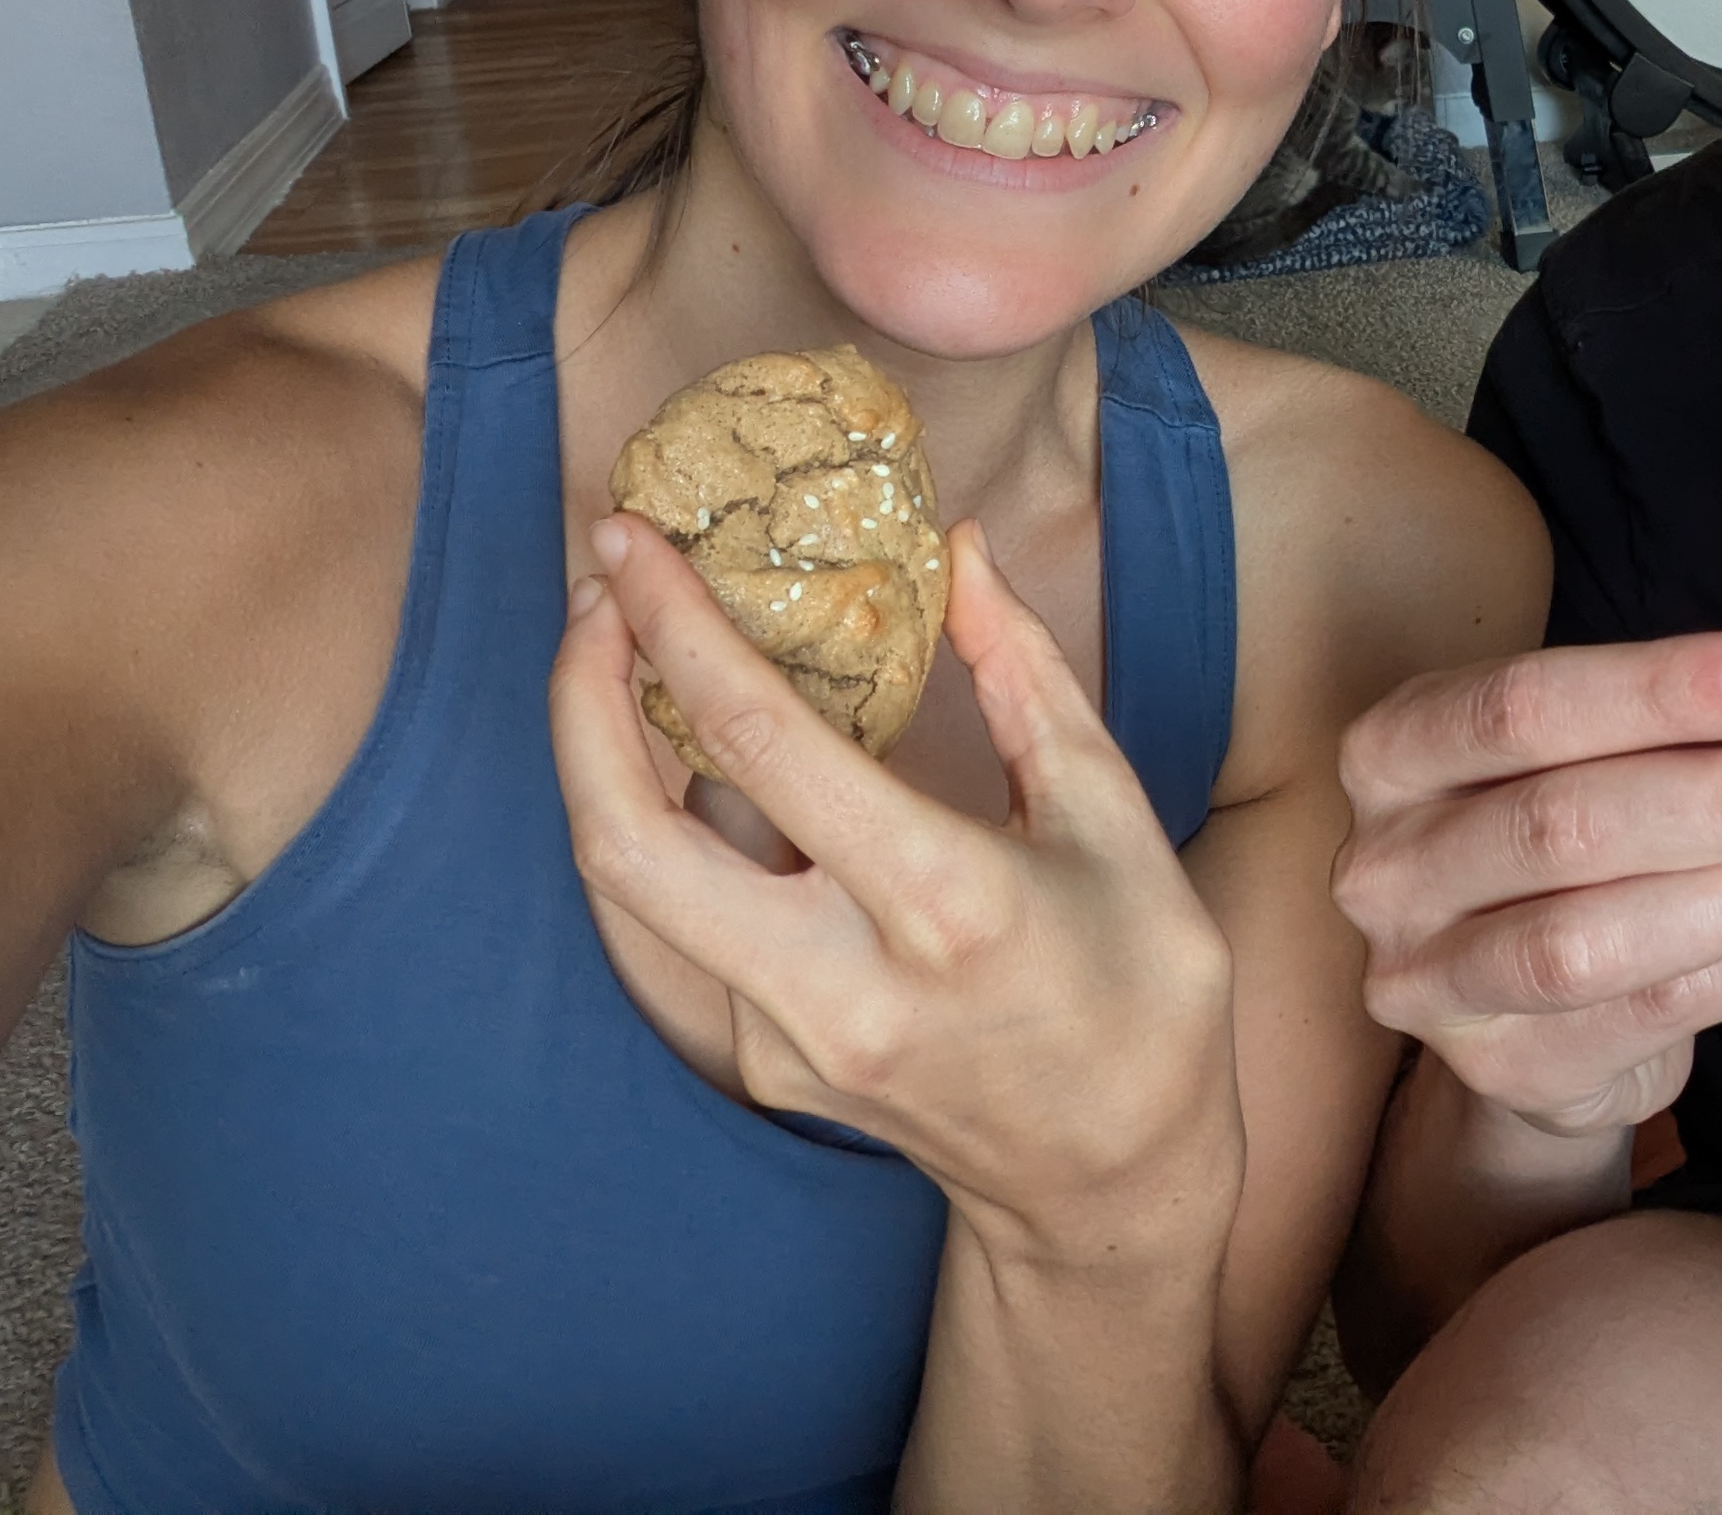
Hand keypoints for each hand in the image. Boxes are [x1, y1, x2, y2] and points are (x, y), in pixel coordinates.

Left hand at [550, 516, 1243, 1268]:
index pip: (761, 744)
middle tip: (595, 591)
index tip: (632, 540)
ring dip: (600, 760)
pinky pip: (683, 927)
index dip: (675, 628)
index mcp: (945, 903)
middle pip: (629, 846)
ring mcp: (786, 1040)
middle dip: (579, 703)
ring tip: (617, 644)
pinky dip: (665, 825)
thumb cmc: (1142, 986)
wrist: (1112, 1180)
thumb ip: (1027, 676)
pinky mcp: (764, 1064)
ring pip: (634, 892)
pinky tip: (684, 749)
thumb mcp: (1116, 815)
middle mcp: (841, 984)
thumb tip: (960, 552)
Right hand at [1332, 635, 1721, 1137]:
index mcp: (1396, 751)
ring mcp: (1430, 982)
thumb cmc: (1565, 841)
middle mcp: (1387, 867)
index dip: (1656, 689)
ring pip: (1596, 939)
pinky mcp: (1503, 1070)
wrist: (1525, 1006)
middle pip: (1562, 826)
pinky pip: (1652, 1014)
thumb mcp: (1582, 757)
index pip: (1519, 706)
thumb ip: (1666, 730)